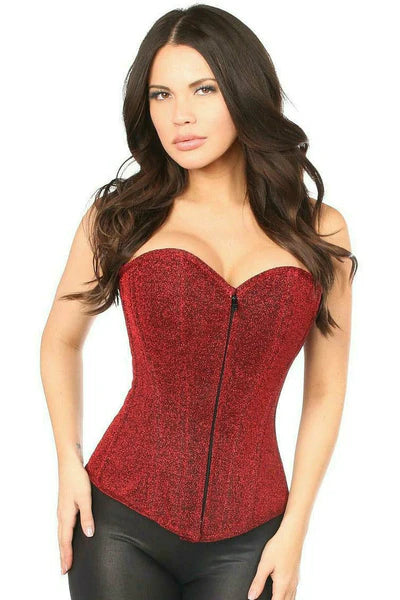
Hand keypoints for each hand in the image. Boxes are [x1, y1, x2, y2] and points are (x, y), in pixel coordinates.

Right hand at [57, 459, 94, 574]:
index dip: (67, 554)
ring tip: (66, 557)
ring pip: (62, 532)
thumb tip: (88, 534)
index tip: (66, 568)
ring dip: (63, 546)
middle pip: (61, 539)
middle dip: (63, 554)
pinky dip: (64, 535)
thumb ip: (87, 516)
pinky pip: (63, 525)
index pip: (66, 540)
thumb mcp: (85, 497)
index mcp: (66, 515)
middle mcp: (62, 514)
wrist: (69, 463)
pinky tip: (68, 536)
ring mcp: (62, 509)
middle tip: (64, 569)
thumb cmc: (77, 479)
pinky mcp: (65, 505)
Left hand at [247, 521, 304, 599]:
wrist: (292, 534)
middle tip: (268, 599)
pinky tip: (283, 592)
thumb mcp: (264, 564)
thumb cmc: (279, 547)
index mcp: (282, 584)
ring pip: (291, 598)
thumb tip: (251, 596)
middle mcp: (291, 584)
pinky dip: (288, 596)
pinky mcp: (296, 574)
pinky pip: (294, 591)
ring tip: (275, 598)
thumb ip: (258, 582)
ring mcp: (295, 580)